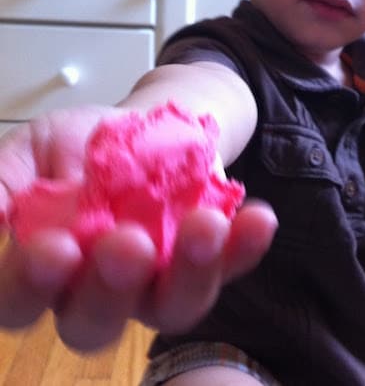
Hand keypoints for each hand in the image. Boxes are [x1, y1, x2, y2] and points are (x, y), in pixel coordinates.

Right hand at [0, 110, 277, 351]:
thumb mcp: (36, 150)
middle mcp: (99, 290)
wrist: (143, 124)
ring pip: (170, 306)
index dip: (28, 285)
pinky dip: (244, 247)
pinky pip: (229, 266)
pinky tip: (258, 219)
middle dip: (110, 288)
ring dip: (190, 271)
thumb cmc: (82, 145)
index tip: (52, 248)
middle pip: (95, 322)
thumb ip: (6, 181)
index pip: (20, 300)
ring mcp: (158, 281)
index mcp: (46, 268)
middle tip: (126, 243)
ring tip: (205, 225)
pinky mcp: (208, 261)